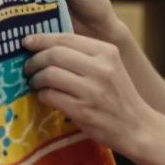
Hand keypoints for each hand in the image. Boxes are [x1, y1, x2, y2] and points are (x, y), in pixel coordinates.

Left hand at [23, 32, 155, 157]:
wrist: (136, 127)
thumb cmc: (119, 96)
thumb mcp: (111, 67)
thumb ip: (86, 55)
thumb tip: (48, 45)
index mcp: (107, 52)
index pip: (66, 38)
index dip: (42, 39)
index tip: (27, 41)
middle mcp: (101, 68)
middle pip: (55, 54)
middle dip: (35, 60)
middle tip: (28, 67)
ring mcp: (92, 90)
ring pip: (50, 74)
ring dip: (36, 79)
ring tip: (35, 83)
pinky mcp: (83, 110)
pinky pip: (51, 96)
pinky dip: (42, 95)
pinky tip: (44, 97)